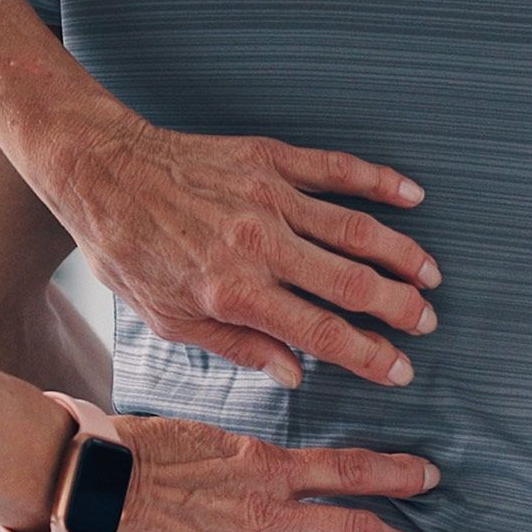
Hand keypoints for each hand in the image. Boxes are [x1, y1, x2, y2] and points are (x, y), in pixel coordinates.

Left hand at [44, 110, 440, 389]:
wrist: (101, 171)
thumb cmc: (128, 251)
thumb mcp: (169, 319)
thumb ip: (237, 347)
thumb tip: (296, 373)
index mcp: (236, 293)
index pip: (322, 333)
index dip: (370, 356)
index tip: (401, 370)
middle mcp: (260, 245)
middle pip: (351, 283)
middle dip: (400, 307)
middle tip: (428, 322)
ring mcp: (268, 197)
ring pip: (354, 228)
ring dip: (401, 253)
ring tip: (431, 274)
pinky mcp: (268, 158)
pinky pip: (335, 170)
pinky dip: (378, 180)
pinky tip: (412, 194)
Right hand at [72, 416, 441, 531]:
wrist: (86, 481)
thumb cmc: (136, 449)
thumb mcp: (205, 436)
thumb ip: (246, 456)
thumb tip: (271, 463)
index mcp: (264, 466)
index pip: (347, 469)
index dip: (395, 473)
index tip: (428, 477)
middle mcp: (264, 514)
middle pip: (351, 531)